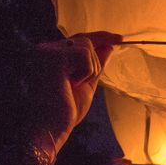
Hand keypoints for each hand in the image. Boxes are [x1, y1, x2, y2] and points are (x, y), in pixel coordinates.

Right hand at [27, 31, 121, 154]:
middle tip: (81, 82)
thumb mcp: (86, 84)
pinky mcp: (52, 55)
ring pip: (86, 46)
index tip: (119, 38)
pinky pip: (84, 54)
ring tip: (73, 86)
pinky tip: (71, 84)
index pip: (78, 39)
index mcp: (50, 55)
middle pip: (84, 40)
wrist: (51, 127)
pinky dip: (85, 71)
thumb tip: (108, 46)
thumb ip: (95, 64)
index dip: (100, 37)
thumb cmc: (64, 111)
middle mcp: (45, 49)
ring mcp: (47, 50)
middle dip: (94, 62)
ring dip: (89, 70)